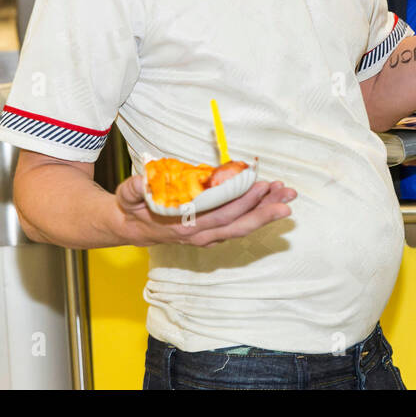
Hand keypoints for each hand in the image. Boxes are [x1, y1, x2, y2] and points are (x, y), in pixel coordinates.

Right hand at [116, 174, 295, 247]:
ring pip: (243, 225)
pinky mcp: (213, 232)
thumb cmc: (133, 207)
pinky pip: (239, 224)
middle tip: (287, 193)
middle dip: (265, 209)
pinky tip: (272, 198)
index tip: (260, 184)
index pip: (218, 213)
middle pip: (239, 223)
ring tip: (287, 193)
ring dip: (266, 210)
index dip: (241, 200)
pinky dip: (257, 212)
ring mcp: (208, 235)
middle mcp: (200, 234)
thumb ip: (135, 188)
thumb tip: (142, 181)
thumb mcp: (128, 196)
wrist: (128, 227)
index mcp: (183, 226)